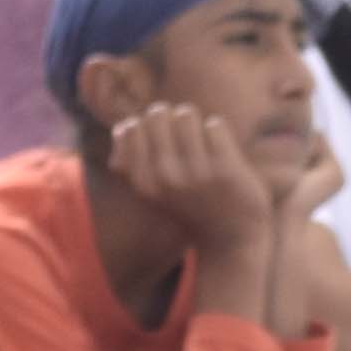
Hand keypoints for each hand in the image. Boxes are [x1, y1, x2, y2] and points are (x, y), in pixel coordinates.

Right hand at [106, 101, 275, 287]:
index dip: (147, 124)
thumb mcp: (153, 191)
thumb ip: (131, 162)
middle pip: (158, 113)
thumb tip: (122, 126)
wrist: (229, 237)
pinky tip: (220, 156)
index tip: (160, 140)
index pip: (131, 127)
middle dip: (171, 117)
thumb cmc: (189, 206)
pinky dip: (218, 135)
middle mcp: (164, 178)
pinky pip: (214, 125)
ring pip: (186, 114)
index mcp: (143, 184)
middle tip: (183, 137)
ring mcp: (194, 173)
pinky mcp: (222, 168)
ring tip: (201, 144)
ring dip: (195, 123)